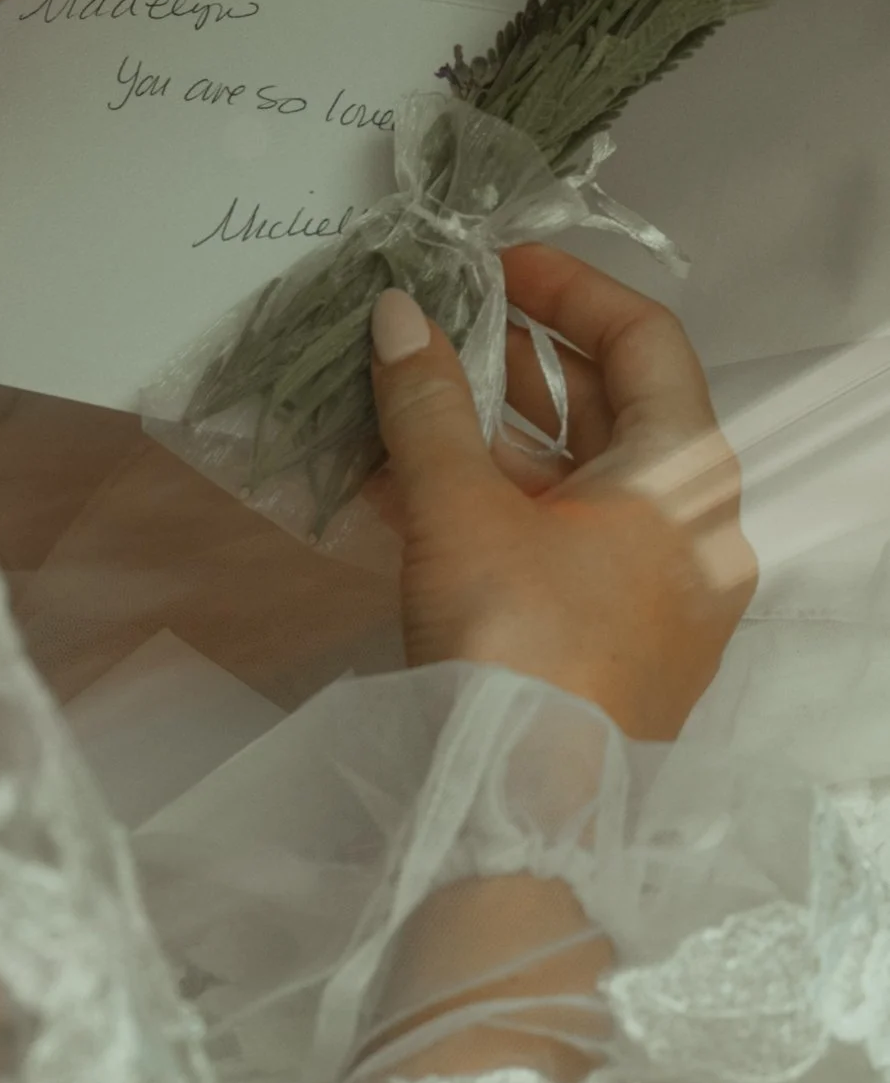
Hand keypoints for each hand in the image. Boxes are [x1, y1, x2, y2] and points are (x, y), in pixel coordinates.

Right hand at [368, 246, 755, 740]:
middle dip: (511, 356)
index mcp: (684, 478)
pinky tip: (395, 481)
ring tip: (396, 391)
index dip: (567, 287)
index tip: (490, 263)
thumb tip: (398, 312)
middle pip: (607, 404)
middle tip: (433, 319)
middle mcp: (686, 526)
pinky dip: (483, 501)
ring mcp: (649, 586)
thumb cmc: (517, 646)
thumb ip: (425, 403)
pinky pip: (550, 537)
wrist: (521, 818)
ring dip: (482, 429)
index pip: (644, 339)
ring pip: (569, 474)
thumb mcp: (460, 509)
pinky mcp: (604, 634)